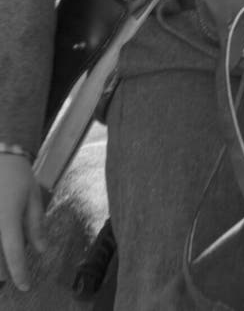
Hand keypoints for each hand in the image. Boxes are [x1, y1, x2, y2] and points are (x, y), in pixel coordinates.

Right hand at [0, 154, 46, 291]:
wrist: (0, 155)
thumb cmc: (18, 175)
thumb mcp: (34, 197)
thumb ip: (36, 225)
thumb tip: (42, 250)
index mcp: (7, 217)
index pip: (13, 252)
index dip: (19, 273)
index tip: (25, 286)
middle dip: (1, 272)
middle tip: (9, 278)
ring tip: (3, 265)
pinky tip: (1, 246)